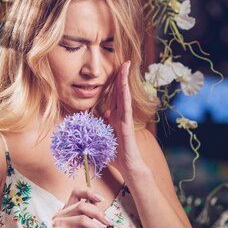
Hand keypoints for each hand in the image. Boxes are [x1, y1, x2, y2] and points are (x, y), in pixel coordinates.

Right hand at [42, 187, 112, 227]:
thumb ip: (89, 219)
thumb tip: (100, 207)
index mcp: (65, 210)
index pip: (75, 193)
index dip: (89, 193)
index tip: (102, 199)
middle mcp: (60, 214)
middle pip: (82, 206)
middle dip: (99, 214)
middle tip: (109, 223)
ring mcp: (58, 224)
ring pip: (83, 220)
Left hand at [103, 61, 146, 178]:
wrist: (128, 166)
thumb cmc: (115, 154)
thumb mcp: (102, 137)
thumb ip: (99, 127)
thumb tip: (99, 116)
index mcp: (114, 117)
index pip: (114, 96)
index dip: (114, 83)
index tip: (114, 70)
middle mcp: (121, 115)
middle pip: (120, 92)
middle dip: (121, 76)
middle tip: (123, 61)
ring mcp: (125, 119)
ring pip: (123, 96)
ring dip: (124, 81)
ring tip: (125, 66)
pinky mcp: (127, 125)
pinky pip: (125, 108)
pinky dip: (124, 96)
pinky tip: (123, 86)